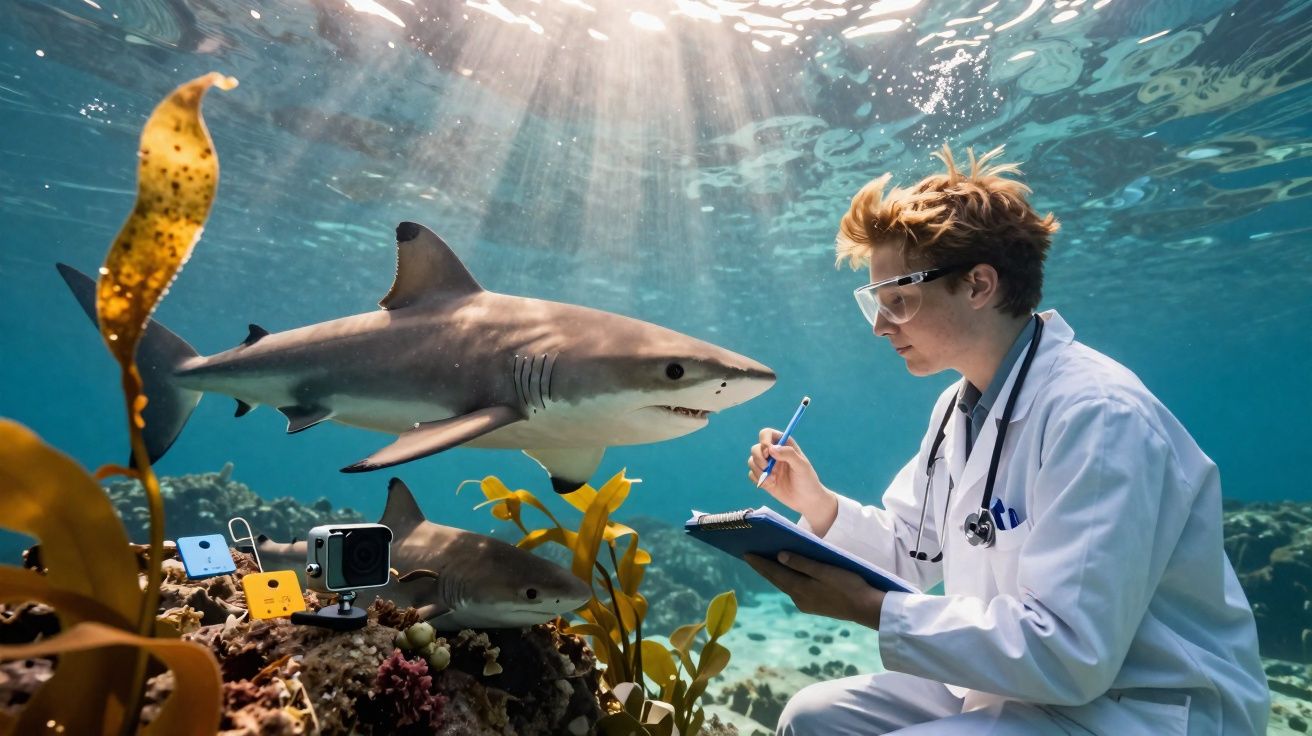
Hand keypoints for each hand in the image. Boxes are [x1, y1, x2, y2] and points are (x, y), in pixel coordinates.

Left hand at [744, 552, 885, 629]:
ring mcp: (806, 604)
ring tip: (766, 562)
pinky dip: (788, 580)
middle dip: (764, 568)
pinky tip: (788, 574)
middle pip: (777, 580)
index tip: (746, 554)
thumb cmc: (849, 585)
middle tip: (750, 555)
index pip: (774, 573)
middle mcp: (799, 598)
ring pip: (786, 585)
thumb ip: (802, 563)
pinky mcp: (814, 606)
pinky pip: (795, 590)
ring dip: (776, 574)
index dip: (760, 563)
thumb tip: (779, 556)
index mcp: (800, 589)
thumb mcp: (825, 571)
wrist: (866, 609)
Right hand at [748, 428, 835, 531]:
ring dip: (759, 471)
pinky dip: (758, 479)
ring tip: (773, 479)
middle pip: (756, 448)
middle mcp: (774, 453)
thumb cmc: (807, 481)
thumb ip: (788, 454)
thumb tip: (771, 448)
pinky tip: (770, 484)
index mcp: (784, 445)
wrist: (806, 501)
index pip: (767, 434)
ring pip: (751, 461)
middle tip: (767, 467)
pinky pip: (751, 474)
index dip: (764, 440)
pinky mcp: (763, 478)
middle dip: (759, 458)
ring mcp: (767, 466)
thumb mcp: (802, 466)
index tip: (768, 451)